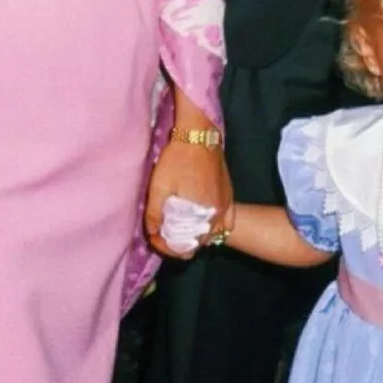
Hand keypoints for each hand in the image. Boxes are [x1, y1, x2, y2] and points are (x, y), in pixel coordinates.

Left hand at [145, 140, 233, 258]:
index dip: (166, 247)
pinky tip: (200, 221)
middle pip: (199, 243)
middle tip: (162, 231)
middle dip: (178, 241)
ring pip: (212, 233)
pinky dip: (212, 227)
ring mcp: (227, 206)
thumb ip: (154, 214)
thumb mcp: (158, 187)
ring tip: (178, 227)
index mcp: (201, 216)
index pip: (185, 248)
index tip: (153, 237)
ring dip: (194, 235)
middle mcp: (218, 215)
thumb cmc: (177, 159)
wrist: (199, 134)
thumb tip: (152, 233)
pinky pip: (225, 222)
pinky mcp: (230, 196)